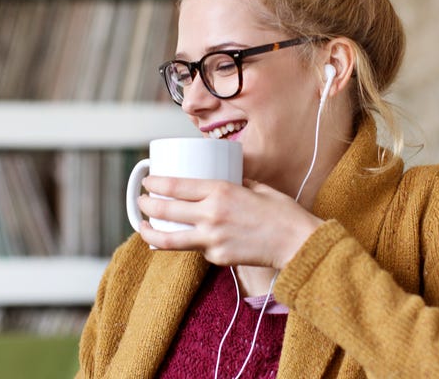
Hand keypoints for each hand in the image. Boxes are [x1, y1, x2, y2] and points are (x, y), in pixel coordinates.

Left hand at [138, 175, 322, 267]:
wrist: (297, 243)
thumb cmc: (281, 212)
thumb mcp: (256, 186)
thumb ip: (234, 183)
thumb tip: (220, 180)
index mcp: (221, 191)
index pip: (175, 186)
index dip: (155, 183)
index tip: (147, 181)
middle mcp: (211, 215)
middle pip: (165, 210)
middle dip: (146, 204)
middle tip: (141, 201)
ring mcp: (212, 239)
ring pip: (168, 239)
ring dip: (150, 232)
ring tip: (143, 226)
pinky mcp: (217, 258)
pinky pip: (197, 249)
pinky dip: (190, 243)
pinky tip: (188, 238)